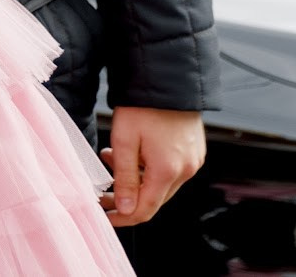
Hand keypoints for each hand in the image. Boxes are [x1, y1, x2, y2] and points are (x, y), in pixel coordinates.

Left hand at [99, 106, 205, 226]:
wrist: (168, 78)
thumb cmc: (142, 106)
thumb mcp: (124, 140)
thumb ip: (124, 177)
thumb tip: (124, 210)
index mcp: (168, 170)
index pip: (145, 209)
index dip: (122, 217)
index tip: (103, 216)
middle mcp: (186, 170)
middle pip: (154, 199)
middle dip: (125, 197)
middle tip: (100, 187)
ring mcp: (193, 161)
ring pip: (161, 184)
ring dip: (135, 179)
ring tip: (110, 158)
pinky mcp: (194, 152)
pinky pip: (171, 171)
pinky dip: (149, 169)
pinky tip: (132, 153)